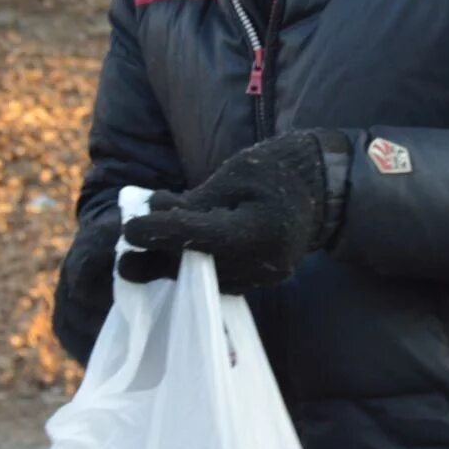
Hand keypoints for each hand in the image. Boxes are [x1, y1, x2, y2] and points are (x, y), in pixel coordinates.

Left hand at [121, 131, 344, 292]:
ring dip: (173, 266)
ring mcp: (264, 275)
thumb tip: (151, 212)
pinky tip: (173, 257)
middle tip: (123, 262)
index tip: (128, 230)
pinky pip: (221, 278)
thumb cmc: (279, 169)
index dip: (159, 234)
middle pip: (199, 266)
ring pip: (207, 278)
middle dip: (159, 260)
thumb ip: (194, 200)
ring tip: (140, 258)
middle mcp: (262, 261)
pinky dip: (196, 268)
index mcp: (258, 229)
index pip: (198, 237)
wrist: (325, 187)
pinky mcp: (262, 278)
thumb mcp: (233, 175)